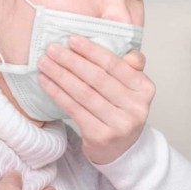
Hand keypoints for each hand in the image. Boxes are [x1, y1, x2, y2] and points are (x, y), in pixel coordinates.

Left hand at [36, 36, 154, 164]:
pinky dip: (58, 93)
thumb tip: (127, 50)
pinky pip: (75, 109)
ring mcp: (120, 124)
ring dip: (61, 75)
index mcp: (145, 89)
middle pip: (98, 79)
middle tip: (53, 49)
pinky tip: (46, 82)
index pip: (115, 65)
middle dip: (72, 61)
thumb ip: (129, 67)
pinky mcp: (101, 136)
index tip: (72, 39)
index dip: (92, 51)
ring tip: (45, 63)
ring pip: (84, 93)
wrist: (121, 149)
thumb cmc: (121, 112)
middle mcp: (136, 107)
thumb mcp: (132, 88)